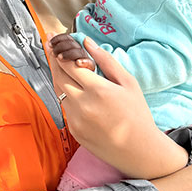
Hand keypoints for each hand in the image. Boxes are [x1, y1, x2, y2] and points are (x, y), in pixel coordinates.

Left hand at [46, 36, 186, 177]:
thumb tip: (87, 42)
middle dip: (54, 61)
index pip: (69, 65)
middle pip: (58, 77)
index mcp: (97, 90)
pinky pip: (65, 108)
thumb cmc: (136, 114)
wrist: (138, 150)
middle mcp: (83, 105)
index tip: (55, 40)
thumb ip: (106, 60)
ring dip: (59, 78)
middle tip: (53, 49)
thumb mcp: (128, 83)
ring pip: (59, 92)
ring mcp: (76, 119)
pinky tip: (74, 90)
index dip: (60, 51)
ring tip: (62, 67)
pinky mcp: (74, 131)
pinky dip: (67, 96)